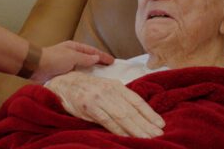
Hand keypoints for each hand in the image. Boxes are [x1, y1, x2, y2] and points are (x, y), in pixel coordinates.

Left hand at [30, 40, 113, 83]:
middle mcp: (71, 56)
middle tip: (110, 71)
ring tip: (101, 80)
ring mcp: (67, 66)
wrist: (36, 67)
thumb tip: (96, 58)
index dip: (103, 56)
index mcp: (74, 48)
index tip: (113, 61)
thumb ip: (85, 58)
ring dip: (90, 73)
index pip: (92, 51)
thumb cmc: (54, 59)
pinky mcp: (62, 75)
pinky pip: (76, 77)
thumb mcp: (72, 57)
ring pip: (82, 69)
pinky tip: (87, 86)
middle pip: (88, 60)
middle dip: (98, 65)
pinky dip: (82, 80)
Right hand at [45, 71, 164, 137]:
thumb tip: (137, 114)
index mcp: (116, 86)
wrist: (62, 83)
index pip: (137, 101)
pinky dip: (118, 130)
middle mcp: (110, 91)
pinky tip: (127, 137)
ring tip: (147, 138)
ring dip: (136, 129)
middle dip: (146, 124)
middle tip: (158, 135)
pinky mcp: (89, 107)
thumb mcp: (105, 88)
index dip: (150, 113)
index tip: (161, 124)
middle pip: (132, 110)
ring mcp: (100, 98)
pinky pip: (107, 121)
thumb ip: (119, 98)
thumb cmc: (86, 88)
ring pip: (122, 116)